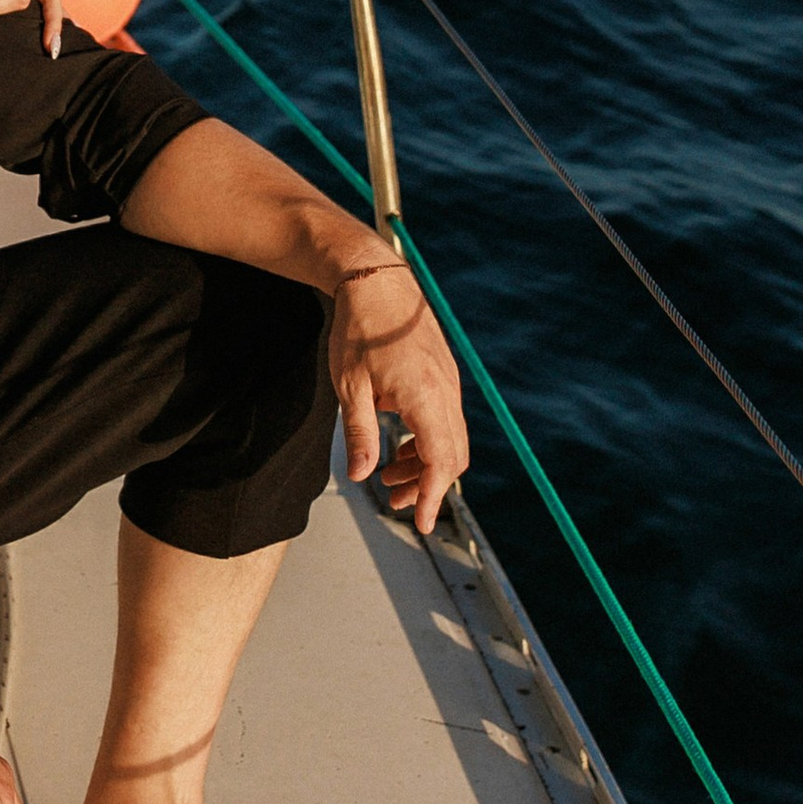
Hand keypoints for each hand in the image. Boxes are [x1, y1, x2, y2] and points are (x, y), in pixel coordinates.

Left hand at [330, 259, 470, 535]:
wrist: (375, 279)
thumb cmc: (358, 329)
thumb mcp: (350, 387)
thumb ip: (361, 435)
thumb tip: (363, 476)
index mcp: (426, 396)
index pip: (441, 462)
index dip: (434, 498)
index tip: (424, 525)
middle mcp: (446, 391)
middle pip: (452, 456)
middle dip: (427, 486)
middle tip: (394, 502)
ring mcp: (449, 382)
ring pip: (450, 439)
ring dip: (425, 464)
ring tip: (388, 477)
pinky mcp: (443, 374)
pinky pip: (445, 419)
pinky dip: (428, 441)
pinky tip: (399, 444)